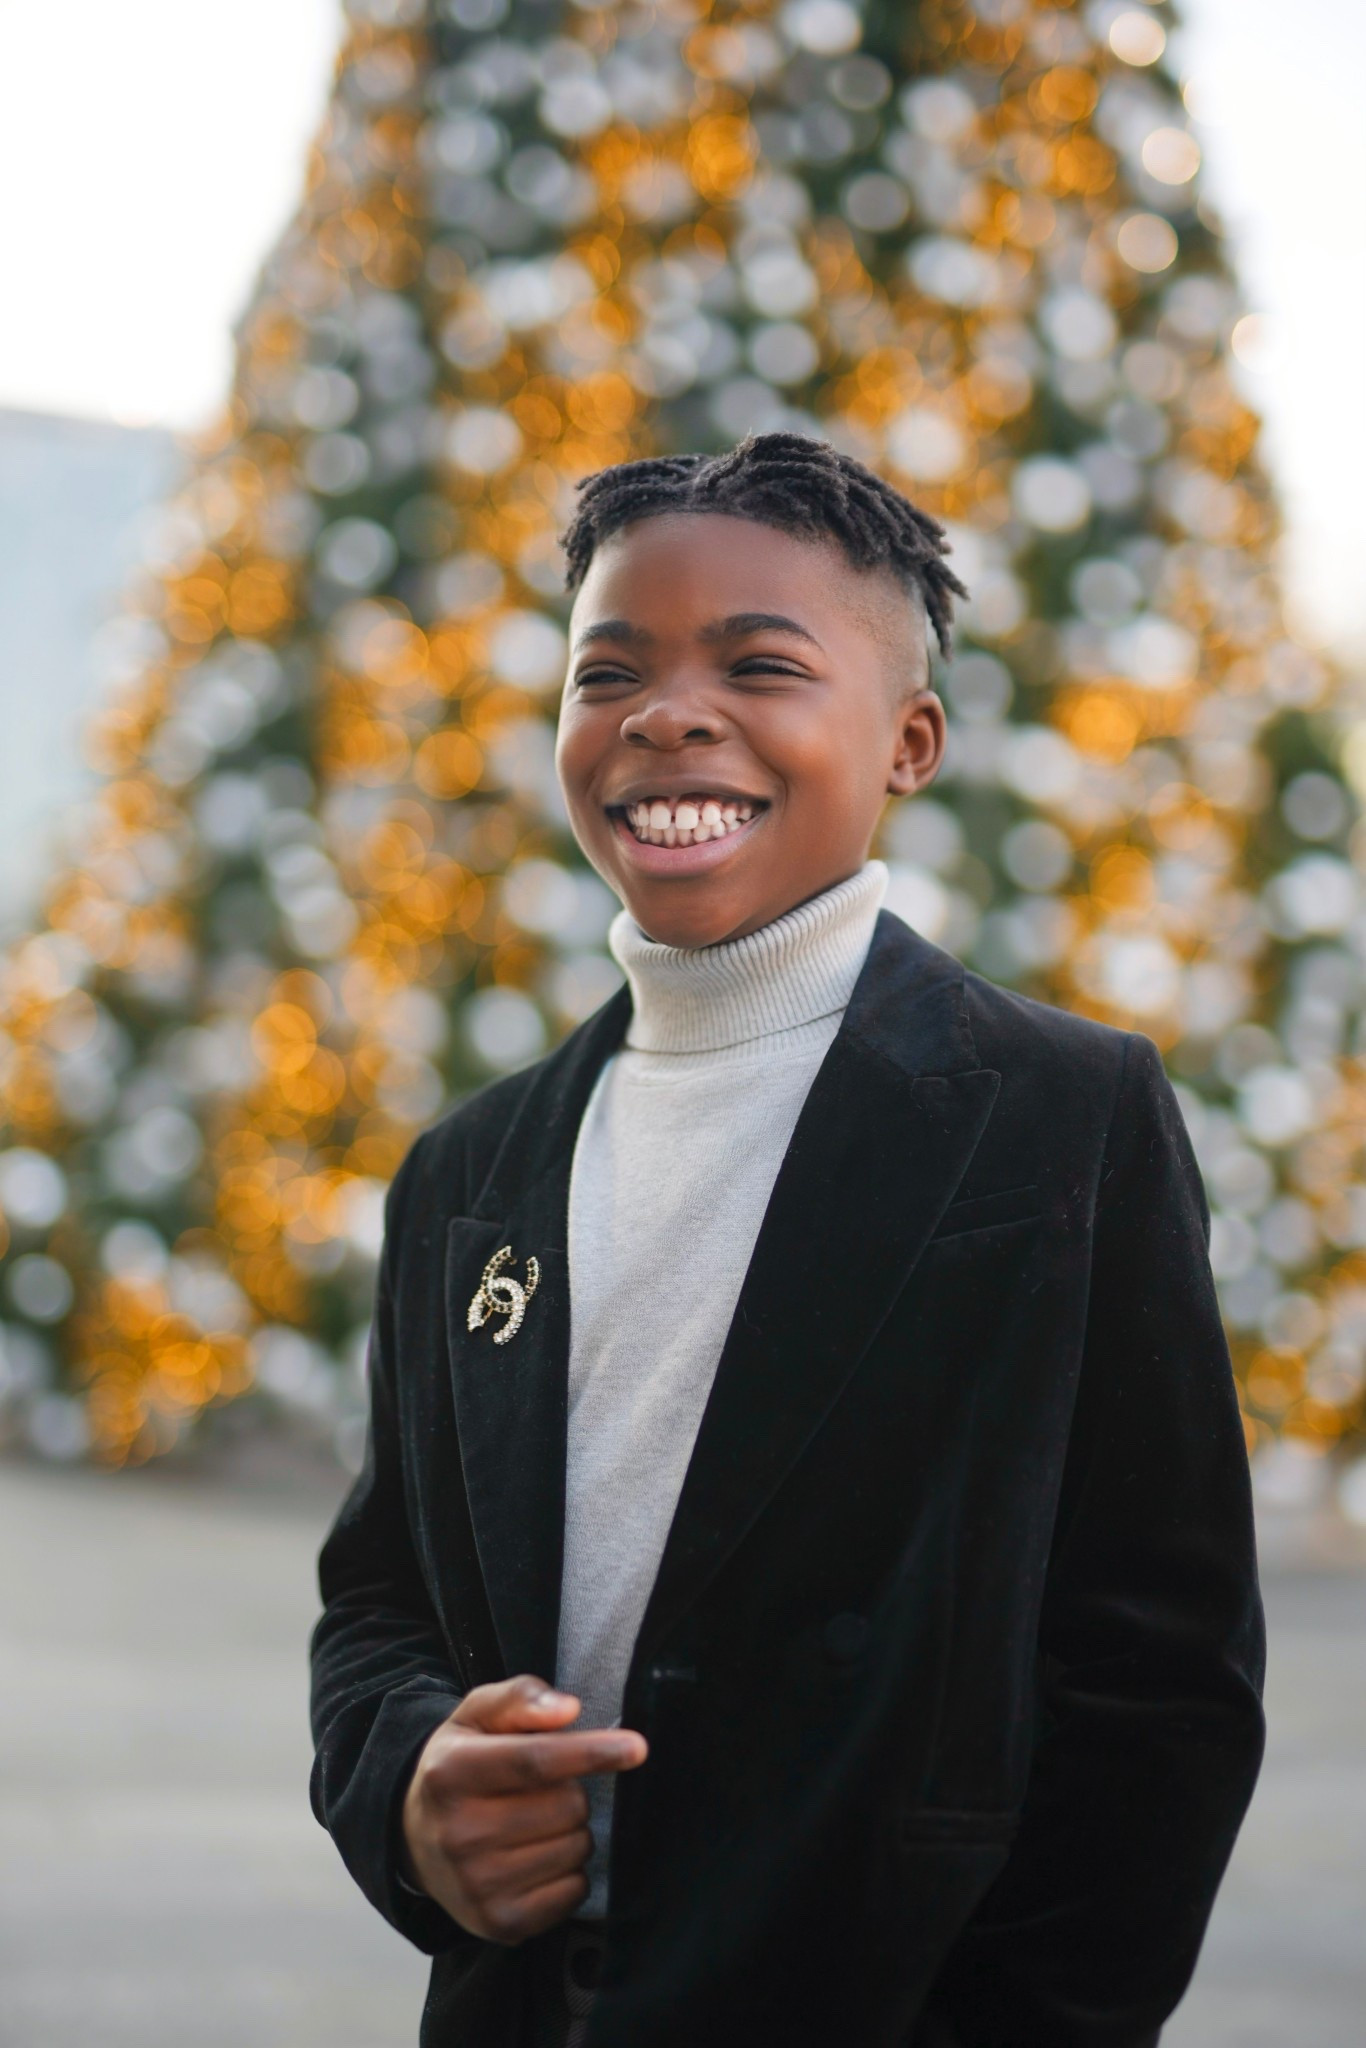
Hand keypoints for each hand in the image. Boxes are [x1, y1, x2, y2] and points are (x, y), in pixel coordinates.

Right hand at [400, 1674, 647, 1943]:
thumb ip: (521, 1698)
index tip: (637, 1748)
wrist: (416, 1841)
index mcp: (451, 1772)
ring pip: (576, 1848)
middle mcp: (459, 1832)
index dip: (591, 1752)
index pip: (535, 1761)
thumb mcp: (477, 1716)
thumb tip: (568, 1709)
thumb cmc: (460, 1766)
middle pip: (567, 1805)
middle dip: (572, 1792)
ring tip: (535, 1824)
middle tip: (542, 1791)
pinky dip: (569, 1872)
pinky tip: (536, 1858)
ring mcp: (477, 1884)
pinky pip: (573, 1892)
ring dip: (572, 1832)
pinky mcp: (499, 1923)